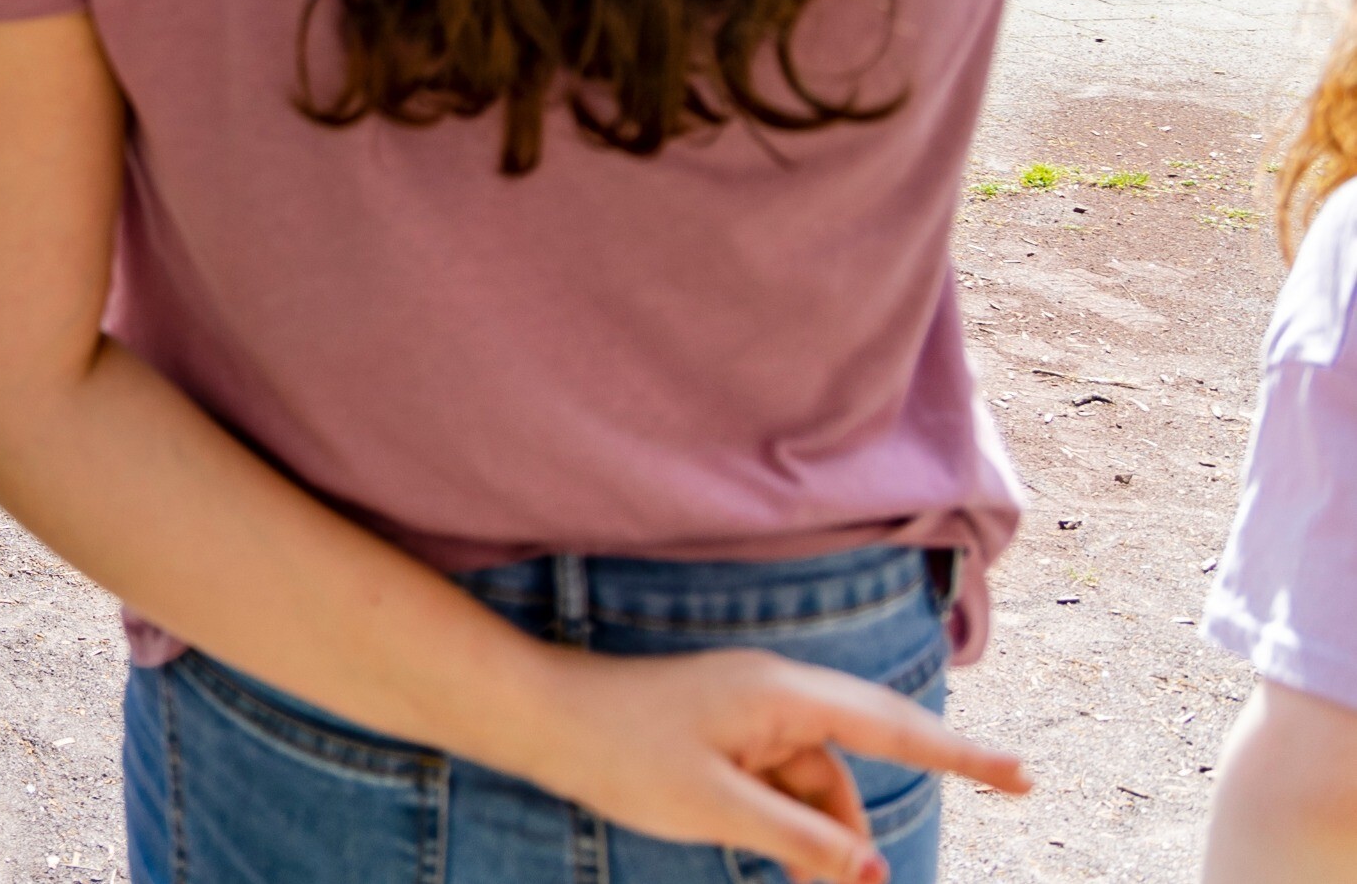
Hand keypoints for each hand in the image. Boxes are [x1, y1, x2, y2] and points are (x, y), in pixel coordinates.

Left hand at [527, 645, 1025, 883]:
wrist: (536, 718)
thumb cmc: (618, 750)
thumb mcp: (714, 806)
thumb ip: (798, 838)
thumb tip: (870, 870)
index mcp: (782, 695)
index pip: (894, 726)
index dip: (963, 756)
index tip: (1024, 778)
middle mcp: (775, 695)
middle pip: (855, 763)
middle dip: (866, 829)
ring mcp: (749, 715)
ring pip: (814, 786)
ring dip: (820, 840)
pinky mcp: (725, 736)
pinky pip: (778, 785)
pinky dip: (787, 827)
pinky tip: (781, 867)